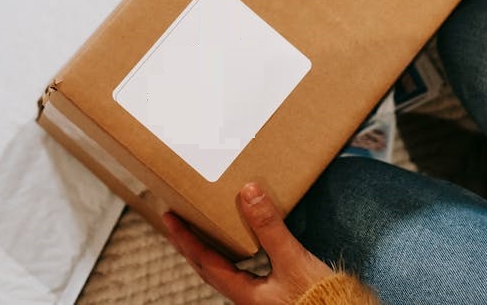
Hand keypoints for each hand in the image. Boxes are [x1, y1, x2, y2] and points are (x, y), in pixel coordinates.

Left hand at [164, 182, 333, 303]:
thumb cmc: (317, 298)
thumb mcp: (293, 260)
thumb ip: (270, 227)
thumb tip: (248, 192)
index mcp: (243, 292)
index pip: (203, 259)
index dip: (185, 237)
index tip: (169, 217)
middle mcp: (245, 298)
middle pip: (206, 268)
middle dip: (189, 244)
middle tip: (175, 221)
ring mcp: (256, 298)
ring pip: (221, 271)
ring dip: (207, 250)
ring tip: (200, 230)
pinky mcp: (271, 296)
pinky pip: (238, 273)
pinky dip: (230, 255)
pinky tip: (240, 246)